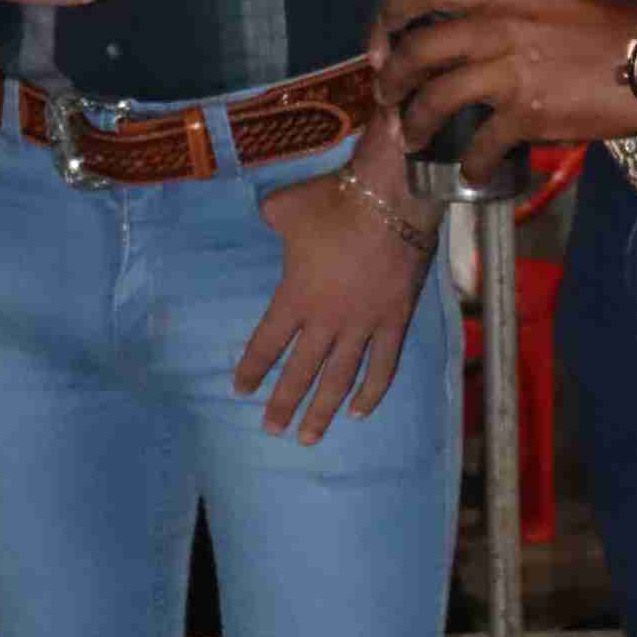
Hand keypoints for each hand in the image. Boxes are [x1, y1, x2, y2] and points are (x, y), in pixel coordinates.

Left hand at [234, 168, 435, 442]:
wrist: (391, 199)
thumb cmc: (334, 203)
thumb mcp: (285, 207)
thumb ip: (271, 219)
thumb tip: (266, 216)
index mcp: (295, 298)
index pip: (266, 344)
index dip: (252, 369)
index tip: (241, 389)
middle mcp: (326, 321)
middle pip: (300, 372)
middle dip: (283, 404)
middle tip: (271, 430)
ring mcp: (363, 325)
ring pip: (339, 379)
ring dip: (323, 411)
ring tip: (309, 437)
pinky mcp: (395, 321)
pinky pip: (383, 365)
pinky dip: (371, 391)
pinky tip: (359, 411)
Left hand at [374, 0, 636, 186]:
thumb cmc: (615, 20)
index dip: (386, 17)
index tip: (381, 43)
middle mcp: (496, 24)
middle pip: (416, 50)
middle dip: (391, 80)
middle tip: (387, 97)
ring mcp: (510, 70)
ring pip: (435, 99)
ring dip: (415, 125)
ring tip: (413, 138)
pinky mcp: (528, 114)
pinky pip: (480, 145)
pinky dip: (471, 164)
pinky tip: (471, 172)